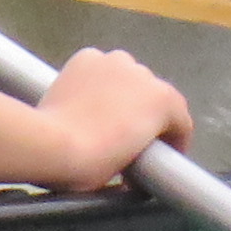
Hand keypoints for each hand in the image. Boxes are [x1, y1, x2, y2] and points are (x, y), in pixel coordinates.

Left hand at [22, 47, 192, 191]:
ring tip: (102, 121)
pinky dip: (97, 84)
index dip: (172, 145)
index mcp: (163, 100)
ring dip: (122, 97)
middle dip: (144, 119)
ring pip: (126, 79)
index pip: (180, 122)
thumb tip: (136, 166)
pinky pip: (100, 71)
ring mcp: (113, 60)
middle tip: (127, 145)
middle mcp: (144, 72)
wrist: (51, 144)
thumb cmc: (94, 164)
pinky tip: (85, 102)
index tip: (158, 162)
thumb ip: (146, 159)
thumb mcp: (132, 173)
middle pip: (152, 98)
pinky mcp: (85, 57)